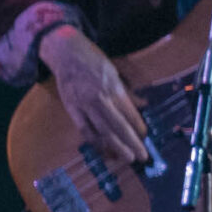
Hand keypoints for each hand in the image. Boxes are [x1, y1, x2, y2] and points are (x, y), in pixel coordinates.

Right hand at [41, 26, 150, 165]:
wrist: (66, 54)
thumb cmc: (94, 61)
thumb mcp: (115, 73)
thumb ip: (127, 92)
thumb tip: (143, 106)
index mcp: (112, 88)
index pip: (128, 113)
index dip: (138, 127)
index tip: (146, 137)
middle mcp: (99, 99)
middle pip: (117, 126)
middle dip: (130, 143)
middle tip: (142, 157)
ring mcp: (83, 105)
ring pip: (101, 131)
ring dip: (114, 147)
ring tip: (126, 158)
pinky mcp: (71, 109)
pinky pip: (84, 130)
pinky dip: (95, 142)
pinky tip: (104, 150)